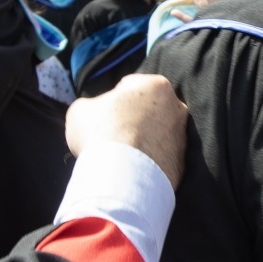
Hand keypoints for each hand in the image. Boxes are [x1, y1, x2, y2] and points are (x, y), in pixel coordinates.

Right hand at [64, 73, 187, 187]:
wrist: (120, 176)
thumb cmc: (100, 134)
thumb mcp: (80, 110)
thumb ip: (91, 105)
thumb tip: (95, 113)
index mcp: (155, 85)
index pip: (130, 87)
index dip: (113, 101)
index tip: (103, 116)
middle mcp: (177, 107)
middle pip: (148, 111)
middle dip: (133, 120)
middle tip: (113, 136)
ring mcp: (182, 138)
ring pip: (158, 135)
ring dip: (143, 141)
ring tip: (122, 156)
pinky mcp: (182, 165)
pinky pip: (161, 160)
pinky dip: (149, 164)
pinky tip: (132, 170)